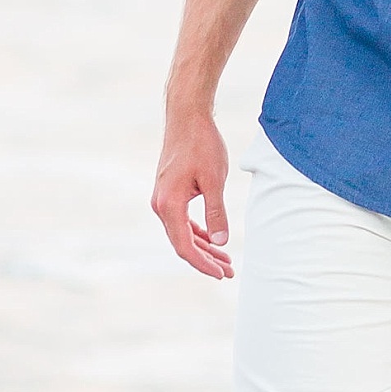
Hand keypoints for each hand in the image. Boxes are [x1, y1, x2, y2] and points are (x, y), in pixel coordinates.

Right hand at [153, 107, 233, 278]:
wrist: (187, 117)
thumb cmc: (201, 144)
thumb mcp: (214, 180)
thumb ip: (217, 213)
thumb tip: (222, 242)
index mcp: (169, 205)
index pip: (185, 246)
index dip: (204, 264)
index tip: (222, 274)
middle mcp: (161, 205)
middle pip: (183, 243)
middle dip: (206, 260)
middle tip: (229, 272)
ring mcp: (163, 199)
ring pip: (183, 233)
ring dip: (204, 247)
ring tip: (226, 261)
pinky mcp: (169, 193)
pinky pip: (182, 221)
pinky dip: (198, 233)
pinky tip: (214, 240)